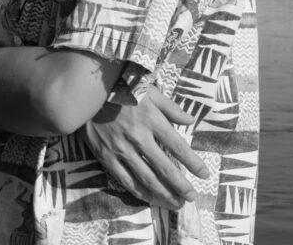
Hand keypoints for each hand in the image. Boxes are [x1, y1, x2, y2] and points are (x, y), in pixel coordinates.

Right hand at [83, 85, 208, 208]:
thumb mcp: (149, 91)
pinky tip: (149, 198)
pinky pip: (125, 180)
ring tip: (175, 203)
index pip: (178, 146)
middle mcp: (139, 137)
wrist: (88, 93)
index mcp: (152, 119)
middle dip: (181, 186)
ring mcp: (122, 149)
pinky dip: (139, 192)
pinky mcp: (106, 157)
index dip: (193, 163)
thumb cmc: (122, 89)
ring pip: (146, 179)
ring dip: (163, 194)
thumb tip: (191, 119)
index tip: (204, 174)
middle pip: (165, 168)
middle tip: (191, 197)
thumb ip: (171, 107)